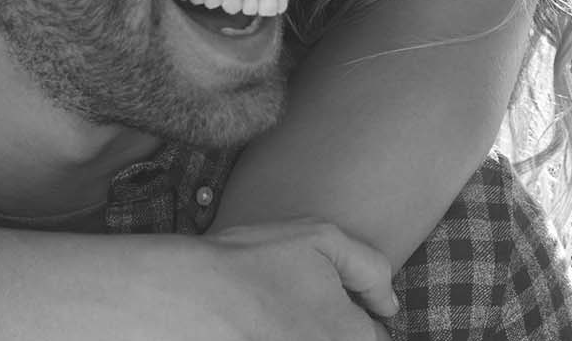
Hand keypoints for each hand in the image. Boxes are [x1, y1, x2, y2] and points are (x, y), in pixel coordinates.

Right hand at [186, 220, 397, 339]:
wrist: (182, 297)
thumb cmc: (251, 263)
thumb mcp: (321, 240)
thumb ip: (370, 268)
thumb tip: (388, 304)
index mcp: (354, 339)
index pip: (378, 338)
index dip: (358, 319)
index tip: (329, 305)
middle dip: (329, 327)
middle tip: (292, 308)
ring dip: (302, 333)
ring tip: (272, 318)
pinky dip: (274, 336)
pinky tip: (257, 327)